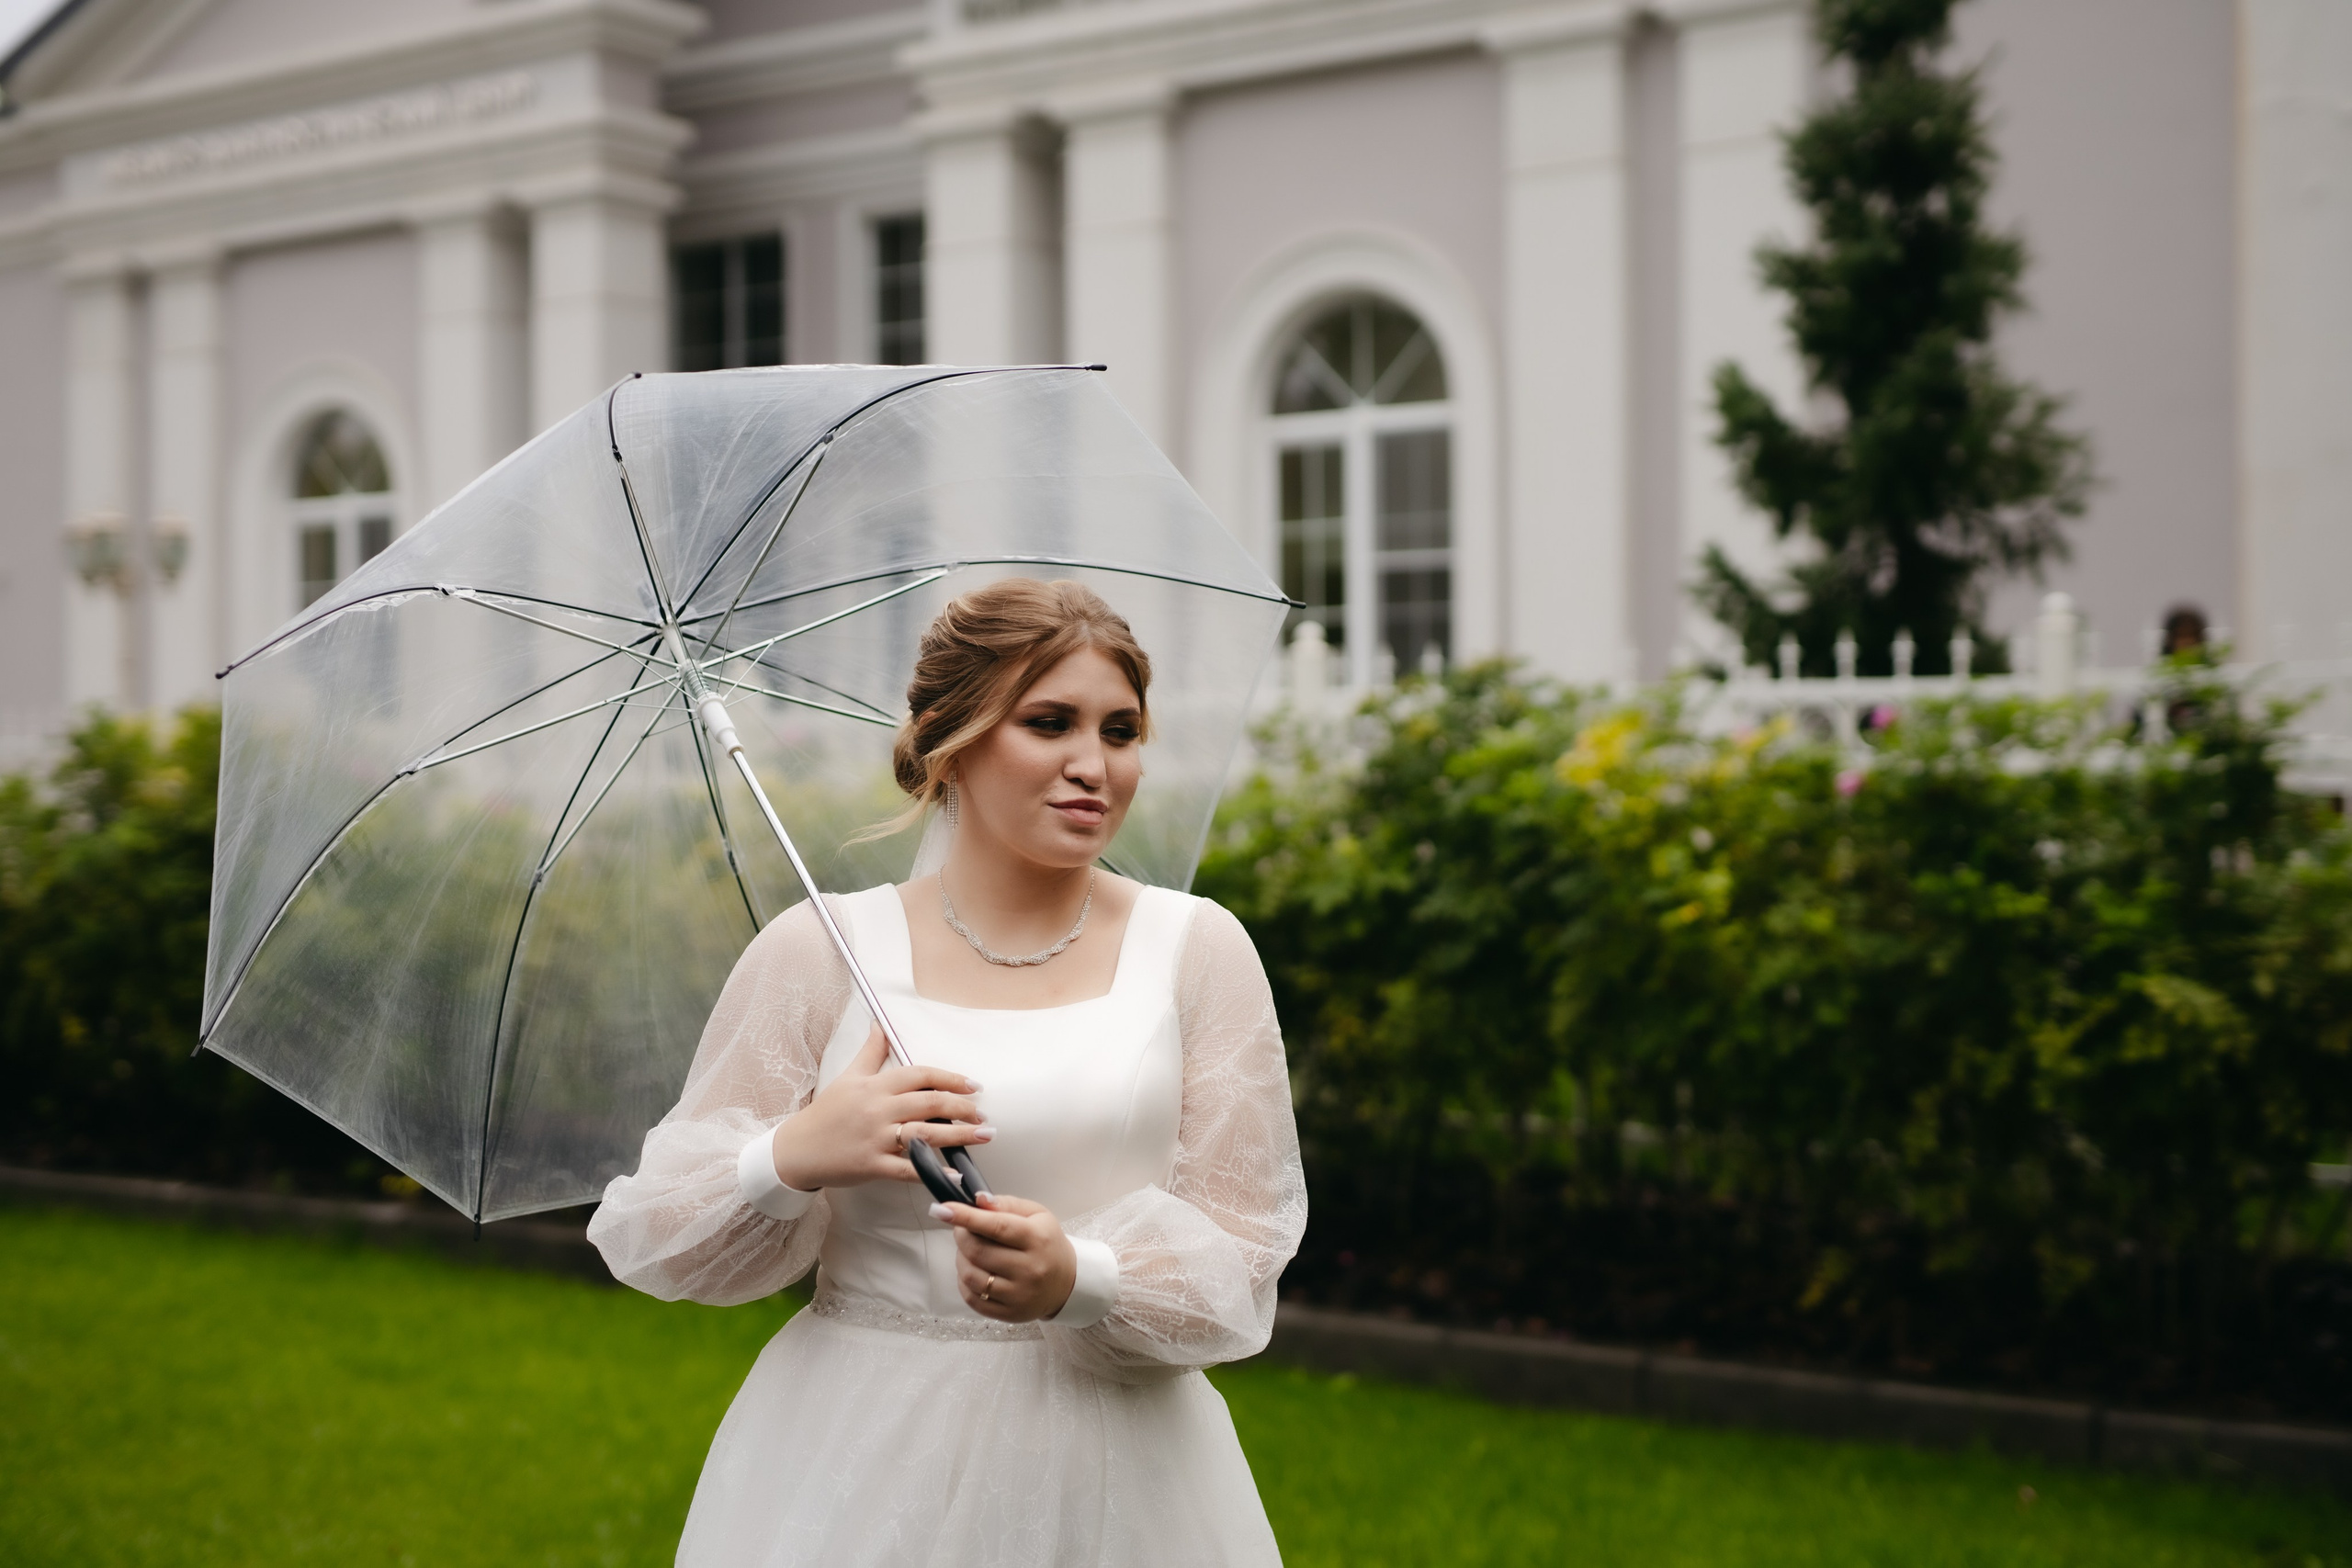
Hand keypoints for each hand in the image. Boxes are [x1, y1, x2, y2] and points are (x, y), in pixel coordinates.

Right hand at [770, 1025, 990, 1190]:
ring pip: (925, 1134)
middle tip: (983, 1114)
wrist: (797, 1149)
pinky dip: (933, 1172)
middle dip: (962, 1108)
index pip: (920, 1075)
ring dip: (959, 1136)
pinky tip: (956, 1174)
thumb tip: (880, 1023)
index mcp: (875, 1085)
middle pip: (929, 1103)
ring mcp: (875, 1138)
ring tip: (984, 1135)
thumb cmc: (826, 1111)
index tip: (973, 1085)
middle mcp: (878, 1109)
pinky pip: (908, 1169)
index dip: (950, 1079)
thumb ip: (870, 1051)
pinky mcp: (872, 1165)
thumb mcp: (848, 1076)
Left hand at [933, 1193, 1076, 1322]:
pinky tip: (972, 1270)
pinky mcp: (1010, 1314)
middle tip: (962, 1229)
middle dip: (961, 1235)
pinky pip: (973, 1299)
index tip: (941, 1209)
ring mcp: (1019, 1295)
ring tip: (968, 1251)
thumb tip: (978, 1200)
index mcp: (1036, 1239)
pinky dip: (964, 1282)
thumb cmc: (1047, 1243)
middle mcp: (1030, 1269)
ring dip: (960, 1259)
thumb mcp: (1037, 1215)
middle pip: (978, 1251)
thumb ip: (1006, 1205)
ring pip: (971, 1276)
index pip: (996, 1226)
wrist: (1066, 1282)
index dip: (966, 1217)